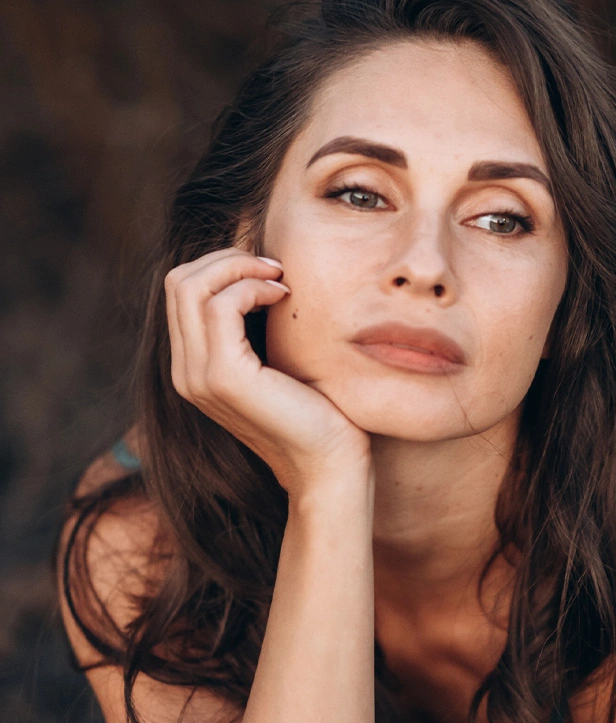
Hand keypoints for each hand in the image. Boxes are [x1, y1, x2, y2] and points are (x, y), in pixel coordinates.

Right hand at [165, 249, 370, 494]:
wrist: (329, 464)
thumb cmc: (316, 412)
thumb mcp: (277, 361)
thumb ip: (256, 328)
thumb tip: (262, 273)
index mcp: (194, 366)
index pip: (181, 290)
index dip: (222, 265)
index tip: (268, 272)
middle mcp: (186, 371)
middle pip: (179, 281)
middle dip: (227, 258)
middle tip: (274, 268)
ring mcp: (199, 376)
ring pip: (191, 286)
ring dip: (239, 268)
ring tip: (279, 280)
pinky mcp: (224, 378)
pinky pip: (221, 306)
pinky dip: (251, 288)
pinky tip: (282, 297)